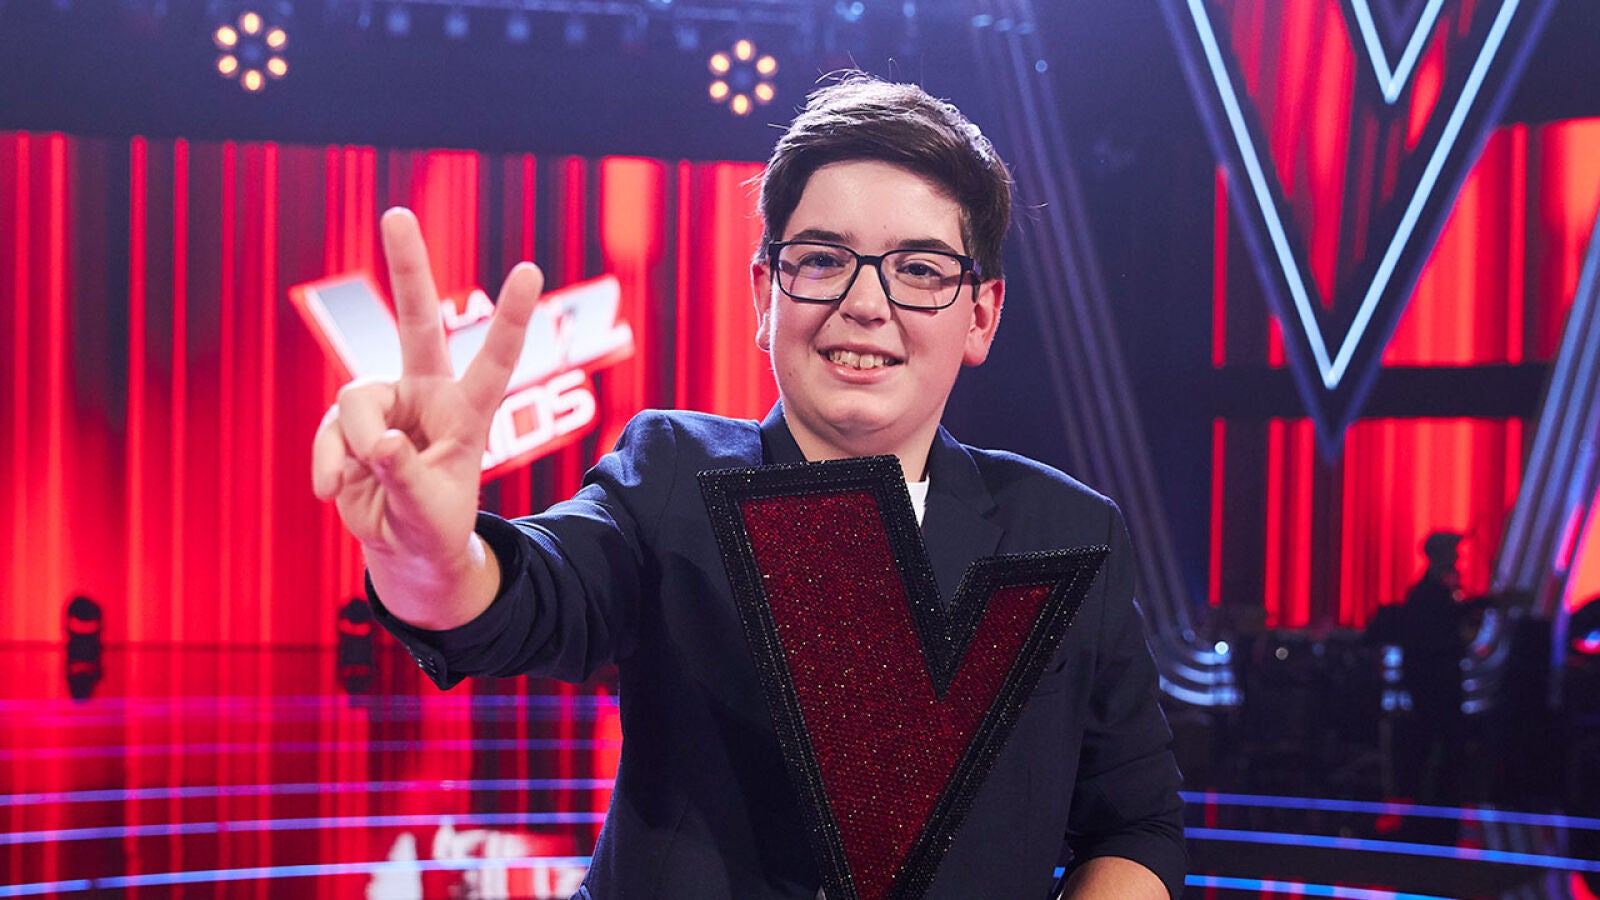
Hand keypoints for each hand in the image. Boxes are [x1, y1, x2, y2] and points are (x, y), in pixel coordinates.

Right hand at [312, 208, 542, 625]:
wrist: (403, 548)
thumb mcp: (431, 512)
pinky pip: (329, 431)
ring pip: (355, 400)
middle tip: (396, 213)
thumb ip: (406, 476)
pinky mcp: (348, 422)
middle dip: (406, 267)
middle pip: (415, 322)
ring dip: (351, 446)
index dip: (511, 316)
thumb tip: (377, 441)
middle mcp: (427, 395)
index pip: (495, 358)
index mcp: (467, 412)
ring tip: (360, 483)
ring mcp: (385, 404)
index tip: (531, 269)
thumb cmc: (433, 525)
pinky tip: (333, 492)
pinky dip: (327, 464)